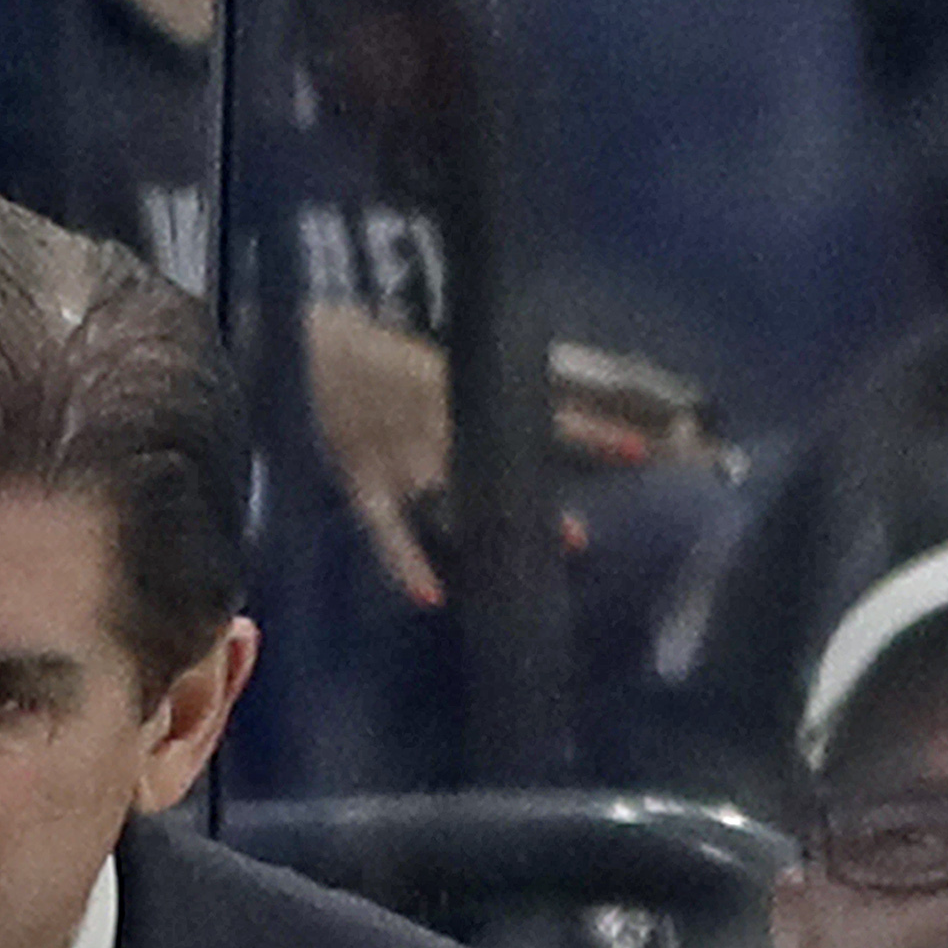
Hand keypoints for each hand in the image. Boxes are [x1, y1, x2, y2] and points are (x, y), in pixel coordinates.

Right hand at [300, 304, 660, 607]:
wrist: (307, 350)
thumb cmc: (379, 353)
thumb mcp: (442, 355)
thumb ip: (488, 379)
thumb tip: (558, 387)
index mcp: (467, 388)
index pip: (544, 410)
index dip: (593, 432)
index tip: (640, 452)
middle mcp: (442, 424)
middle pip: (505, 464)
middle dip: (541, 499)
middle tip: (580, 534)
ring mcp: (403, 457)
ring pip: (456, 500)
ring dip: (492, 530)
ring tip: (525, 566)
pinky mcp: (365, 481)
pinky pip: (386, 530)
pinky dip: (405, 564)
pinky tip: (429, 598)